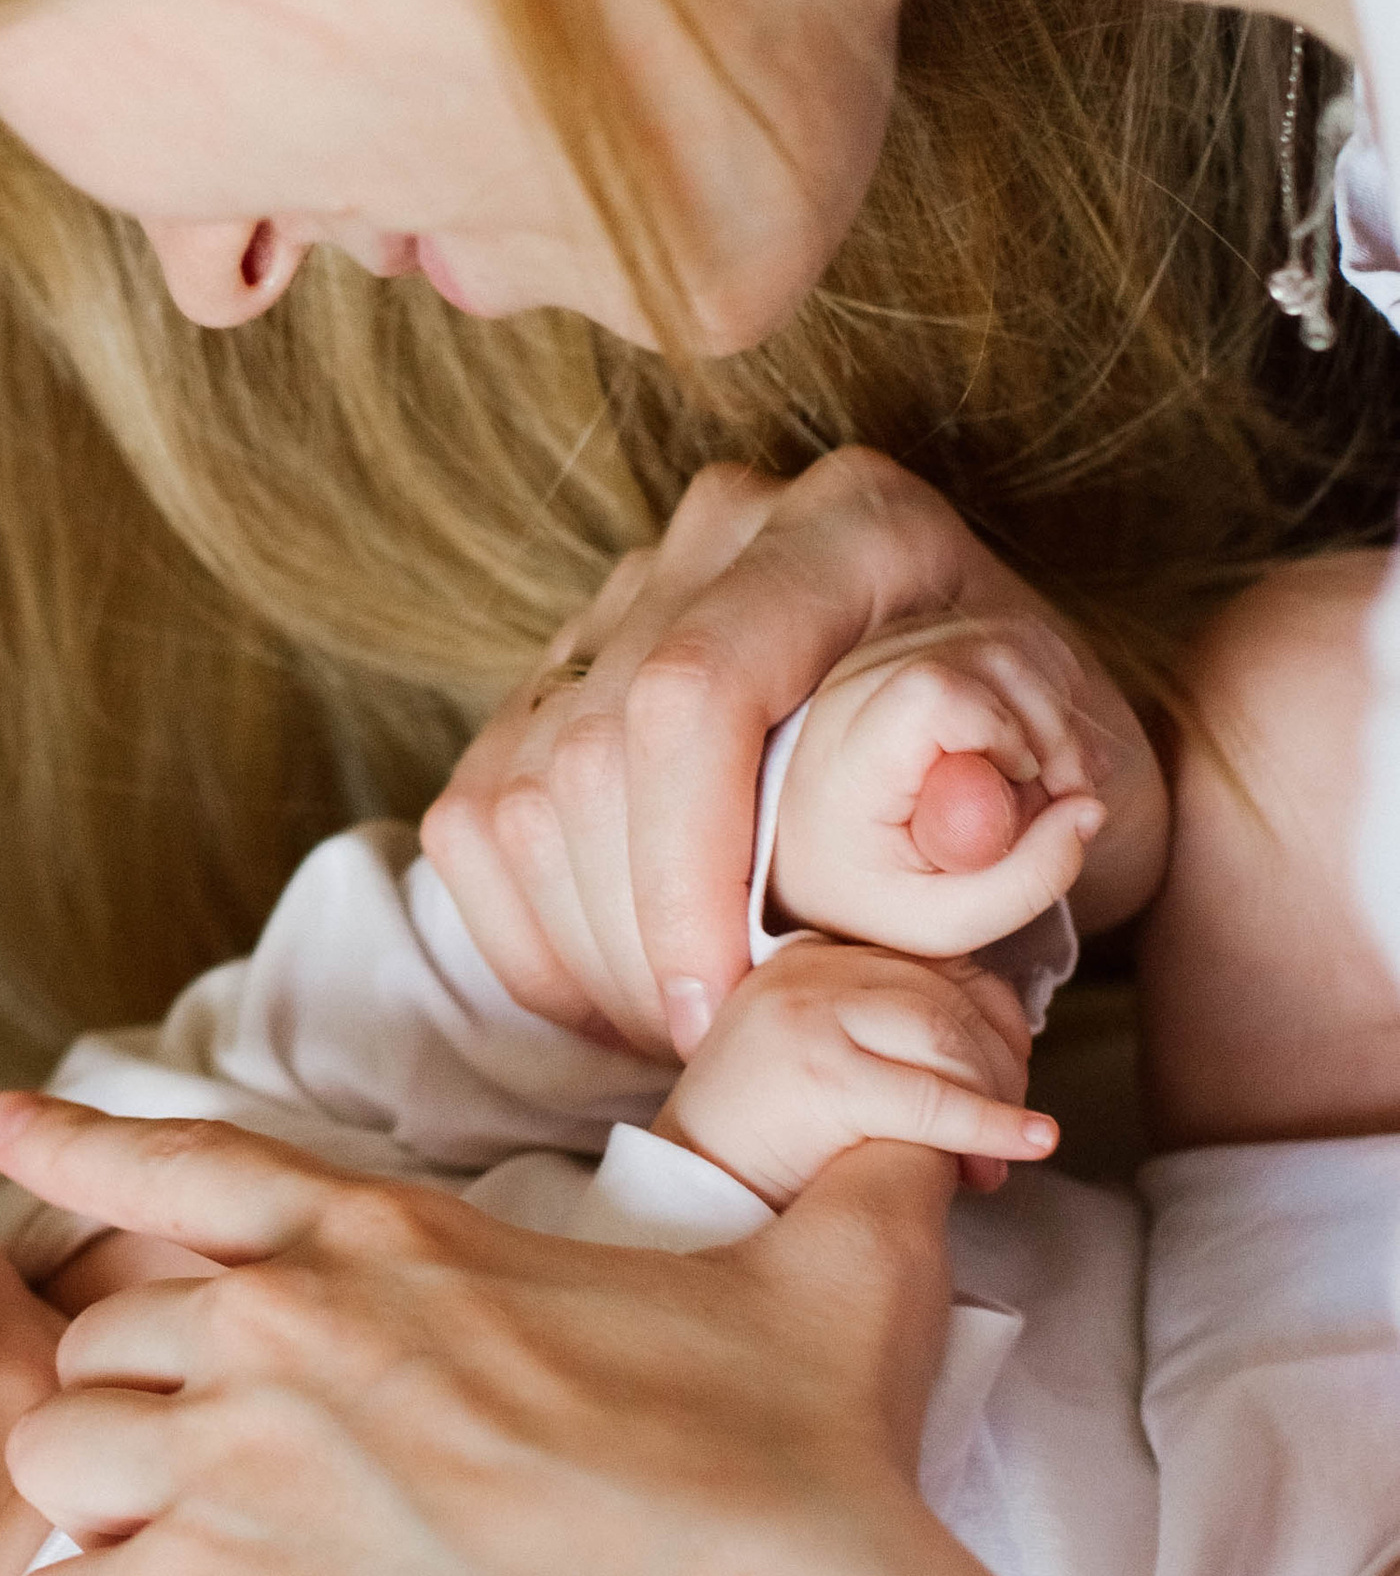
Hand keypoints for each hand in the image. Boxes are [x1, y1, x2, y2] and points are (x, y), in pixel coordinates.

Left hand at [0, 1087, 958, 1575]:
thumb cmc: (800, 1462)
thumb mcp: (846, 1269)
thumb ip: (865, 1173)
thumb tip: (957, 1121)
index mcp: (394, 1244)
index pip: (193, 1162)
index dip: (83, 1144)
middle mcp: (285, 1330)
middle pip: (112, 1340)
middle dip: (153, 1415)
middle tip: (240, 1501)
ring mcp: (236, 1464)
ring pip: (64, 1464)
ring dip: (114, 1526)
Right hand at [421, 452, 1167, 1056]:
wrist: (1013, 735)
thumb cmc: (1051, 774)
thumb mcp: (1092, 785)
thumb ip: (1023, 807)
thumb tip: (955, 824)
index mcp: (854, 528)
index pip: (698, 687)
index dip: (686, 867)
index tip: (717, 1007)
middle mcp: (719, 536)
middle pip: (592, 754)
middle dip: (638, 940)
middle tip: (711, 1048)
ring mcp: (623, 596)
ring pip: (522, 794)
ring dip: (585, 949)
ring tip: (677, 1030)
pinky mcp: (558, 672)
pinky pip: (482, 817)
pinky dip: (533, 934)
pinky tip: (618, 992)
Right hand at [653, 939, 1054, 1203]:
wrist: (687, 1202)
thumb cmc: (767, 1150)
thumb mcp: (834, 1066)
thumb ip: (899, 1040)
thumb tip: (1013, 1061)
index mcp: (812, 956)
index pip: (942, 968)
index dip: (998, 1030)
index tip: (1011, 1092)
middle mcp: (806, 968)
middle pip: (953, 999)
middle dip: (1001, 1074)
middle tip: (1007, 1147)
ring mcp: (807, 1011)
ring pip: (950, 1038)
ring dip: (995, 1105)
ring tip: (989, 1170)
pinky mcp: (817, 1069)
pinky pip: (935, 1097)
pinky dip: (991, 1127)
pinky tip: (1023, 1148)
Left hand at [769, 614, 1122, 954]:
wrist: (817, 857)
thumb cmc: (877, 895)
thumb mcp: (947, 922)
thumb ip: (1027, 881)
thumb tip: (1091, 809)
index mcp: (849, 757)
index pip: (933, 690)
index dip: (1000, 727)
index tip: (1024, 784)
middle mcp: (853, 687)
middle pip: (986, 654)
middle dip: (1052, 723)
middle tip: (1066, 792)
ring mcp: (879, 654)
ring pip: (1004, 639)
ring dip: (1055, 705)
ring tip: (1054, 777)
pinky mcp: (909, 642)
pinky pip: (1001, 635)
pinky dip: (1043, 684)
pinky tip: (1040, 745)